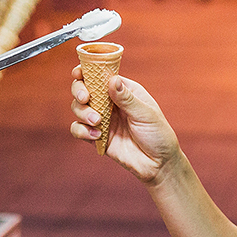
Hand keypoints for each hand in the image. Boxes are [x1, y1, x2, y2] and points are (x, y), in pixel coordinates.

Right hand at [70, 68, 180, 183]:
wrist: (158, 164)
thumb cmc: (158, 135)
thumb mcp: (146, 114)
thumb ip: (127, 98)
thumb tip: (112, 80)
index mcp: (124, 91)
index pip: (101, 75)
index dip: (87, 71)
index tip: (79, 73)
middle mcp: (110, 103)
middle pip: (84, 88)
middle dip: (79, 90)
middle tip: (86, 98)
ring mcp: (102, 120)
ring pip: (78, 108)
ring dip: (82, 112)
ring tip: (97, 122)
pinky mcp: (96, 137)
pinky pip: (78, 130)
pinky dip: (82, 131)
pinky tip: (96, 136)